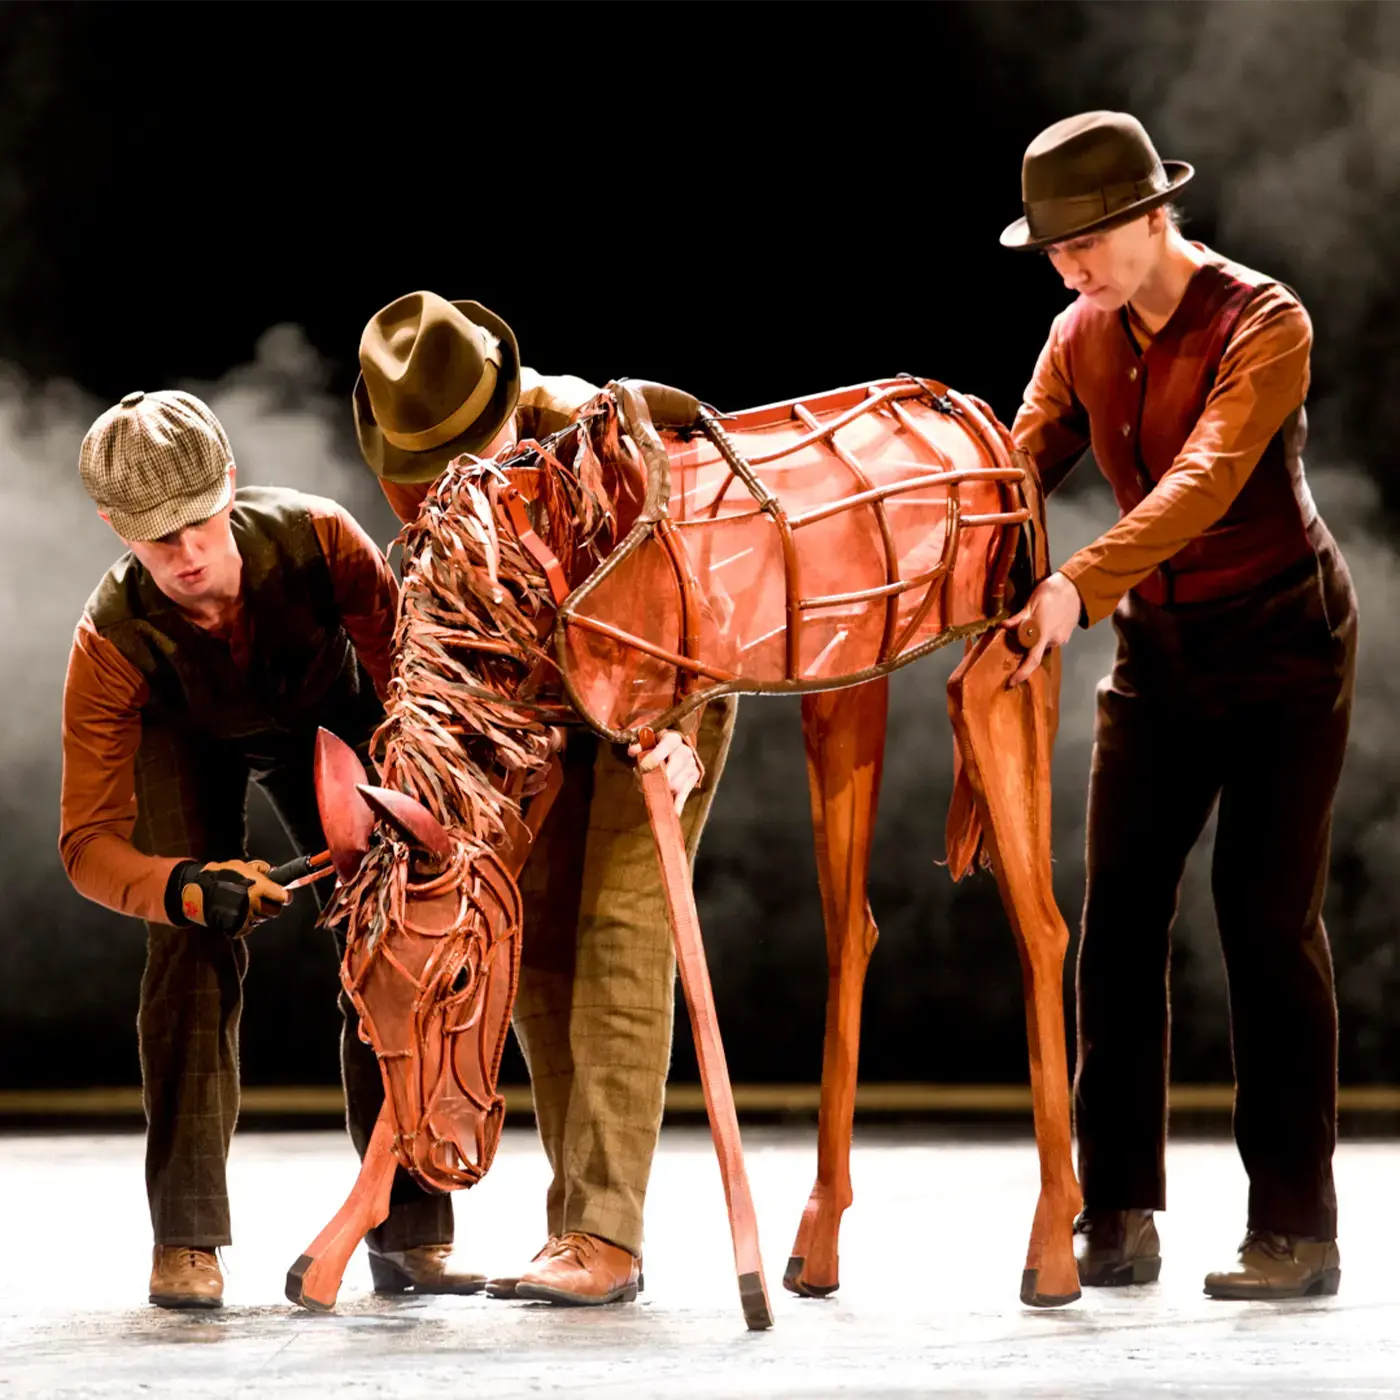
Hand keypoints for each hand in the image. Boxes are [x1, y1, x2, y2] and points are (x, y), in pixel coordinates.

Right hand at [178, 859, 291, 936]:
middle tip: (264, 899)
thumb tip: (274, 872)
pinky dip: (247, 922)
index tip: (283, 895)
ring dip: (259, 913)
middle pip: (275, 911)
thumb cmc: (221, 875)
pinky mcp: (237, 929)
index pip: (283, 897)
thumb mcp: (242, 865)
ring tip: (246, 904)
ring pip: (262, 919)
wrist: (197, 892)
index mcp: (260, 888)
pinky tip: (240, 919)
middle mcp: (255, 904)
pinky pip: (249, 927)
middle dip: (272, 905)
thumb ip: (261, 869)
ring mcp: (246, 918)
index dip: (284, 896)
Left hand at [628, 729, 703, 813]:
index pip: (666, 747)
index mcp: (674, 740)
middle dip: (655, 780)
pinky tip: (672, 814)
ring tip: (648, 789)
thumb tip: (632, 752)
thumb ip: (640, 745)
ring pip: (676, 785)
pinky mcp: (693, 780)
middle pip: (671, 772)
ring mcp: (691, 767)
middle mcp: (686, 753)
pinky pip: (685, 794)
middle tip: (642, 782)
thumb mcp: (650, 740)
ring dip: (660, 791)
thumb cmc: (660, 744)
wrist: (680, 746)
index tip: (643, 767)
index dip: (653, 758)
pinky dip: (678, 805)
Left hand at [1002, 572, 1081, 686]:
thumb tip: (1002, 626)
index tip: (1011, 682)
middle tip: (1014, 642)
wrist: (1076, 588)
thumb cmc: (1051, 593)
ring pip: (1041, 646)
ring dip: (1033, 642)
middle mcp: (1053, 640)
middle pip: (1034, 652)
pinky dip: (1041, 638)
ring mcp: (1061, 639)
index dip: (1022, 673)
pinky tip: (1039, 625)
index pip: (1032, 659)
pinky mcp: (1065, 636)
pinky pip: (1048, 641)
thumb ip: (1019, 618)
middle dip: (1024, 651)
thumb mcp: (1031, 602)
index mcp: (1043, 633)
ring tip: (1028, 628)